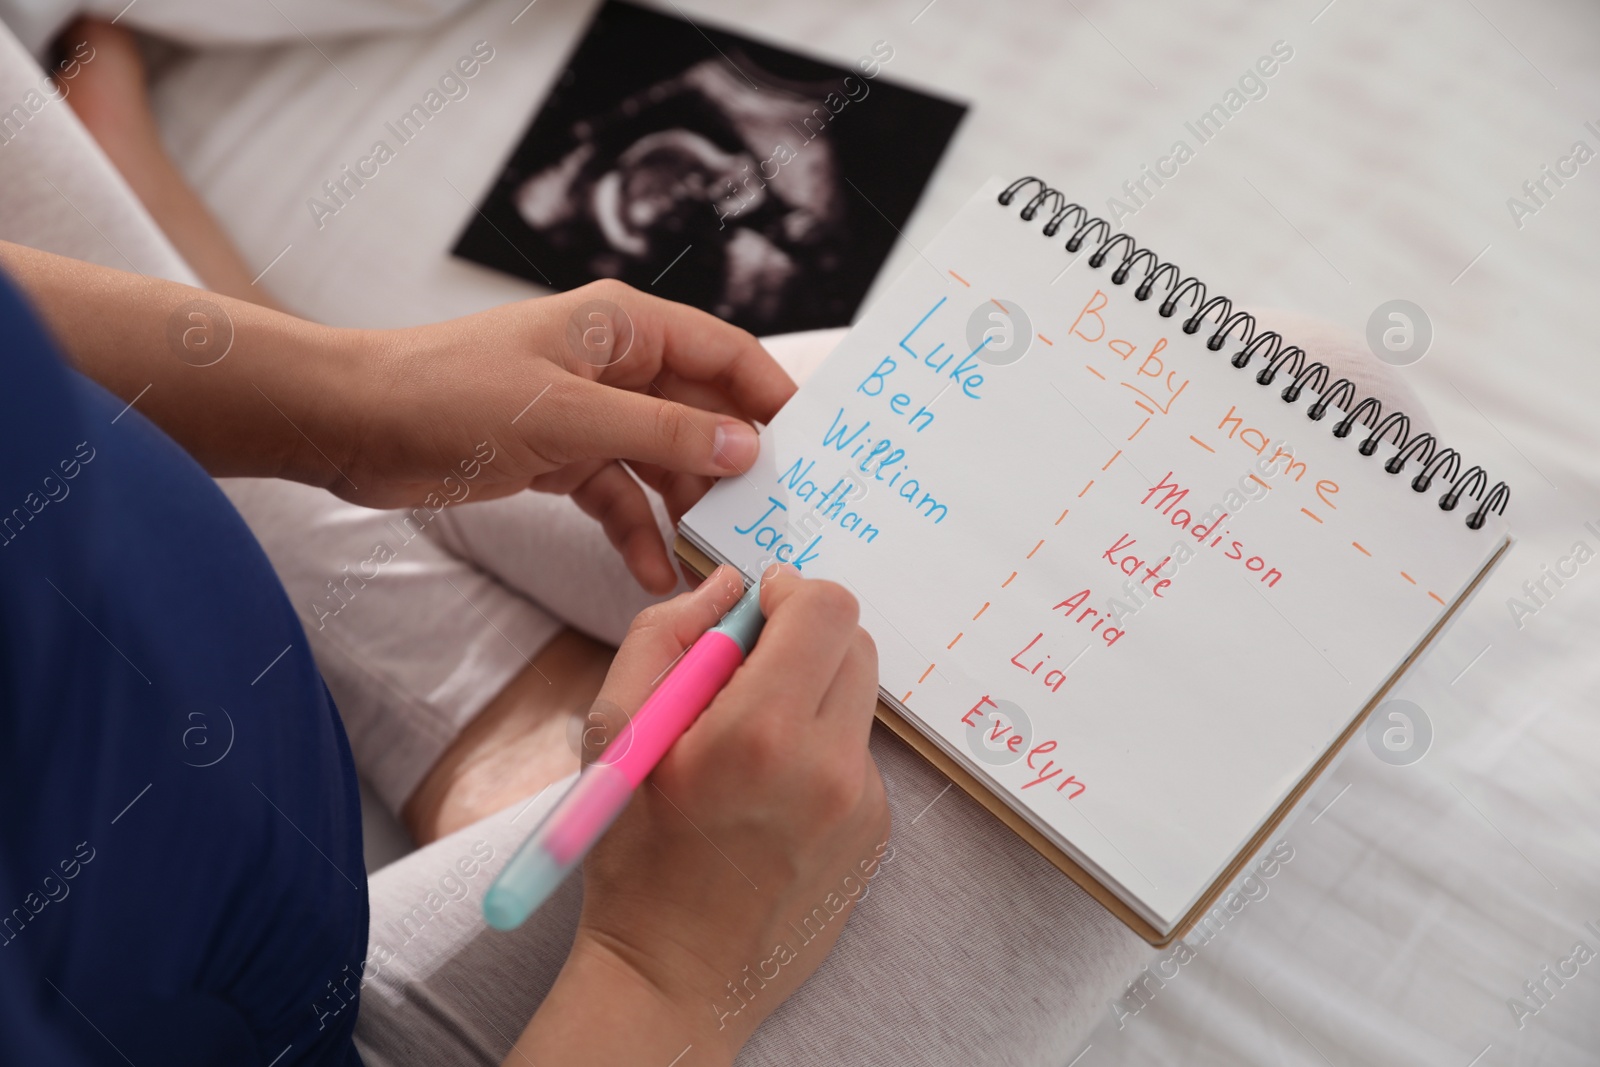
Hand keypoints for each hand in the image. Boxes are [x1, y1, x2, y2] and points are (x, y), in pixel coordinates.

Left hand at [0, 241, 794, 595]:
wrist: (352, 424)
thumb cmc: (452, 395)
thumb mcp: (571, 417)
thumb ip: (665, 432)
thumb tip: (750, 444)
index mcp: (625, 329)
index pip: (726, 354)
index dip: (773, 398)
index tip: (818, 451)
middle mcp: (617, 366)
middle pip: (701, 414)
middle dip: (735, 467)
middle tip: (778, 522)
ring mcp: (589, 415)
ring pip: (664, 462)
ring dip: (687, 509)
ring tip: (720, 560)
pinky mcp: (560, 459)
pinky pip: (619, 496)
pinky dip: (637, 531)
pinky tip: (654, 575)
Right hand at [509, 565, 889, 1064]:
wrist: (674, 975)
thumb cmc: (631, 855)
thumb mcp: (615, 732)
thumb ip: (666, 635)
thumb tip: (727, 584)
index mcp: (762, 732)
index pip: (826, 608)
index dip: (789, 593)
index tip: (756, 609)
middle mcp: (830, 766)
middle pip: (855, 642)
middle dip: (803, 638)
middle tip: (744, 676)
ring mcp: (863, 804)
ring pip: (856, 698)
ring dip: (810, 696)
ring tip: (749, 751)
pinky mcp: (877, 833)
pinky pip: (857, 754)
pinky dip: (819, 750)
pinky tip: (770, 797)